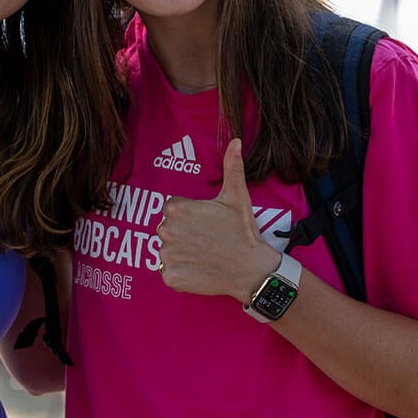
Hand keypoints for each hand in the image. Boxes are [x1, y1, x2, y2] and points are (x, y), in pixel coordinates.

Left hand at [157, 138, 280, 300]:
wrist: (252, 269)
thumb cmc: (243, 231)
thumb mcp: (237, 196)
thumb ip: (232, 166)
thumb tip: (236, 141)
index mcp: (177, 209)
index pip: (173, 210)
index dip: (191, 217)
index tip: (207, 225)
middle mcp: (166, 230)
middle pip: (168, 230)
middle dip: (184, 234)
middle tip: (208, 241)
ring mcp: (167, 256)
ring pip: (167, 251)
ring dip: (181, 254)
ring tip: (204, 255)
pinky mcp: (170, 277)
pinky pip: (168, 272)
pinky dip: (180, 273)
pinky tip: (199, 270)